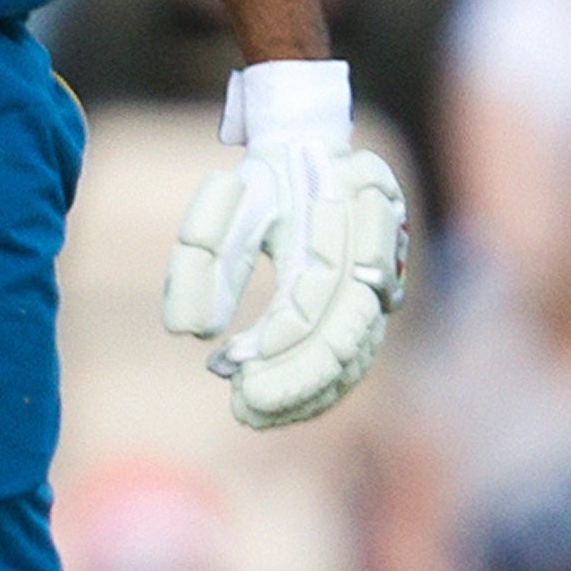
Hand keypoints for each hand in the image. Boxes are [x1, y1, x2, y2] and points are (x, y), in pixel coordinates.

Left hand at [166, 63, 413, 428]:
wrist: (314, 156)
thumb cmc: (264, 181)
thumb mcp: (224, 206)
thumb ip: (202, 258)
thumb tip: (188, 331)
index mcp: (340, 228)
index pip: (315, 302)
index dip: (280, 342)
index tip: (234, 369)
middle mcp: (372, 261)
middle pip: (344, 337)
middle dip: (296, 380)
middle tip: (245, 407)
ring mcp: (382, 286)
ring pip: (355, 355)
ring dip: (308, 392)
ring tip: (254, 415)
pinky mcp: (373, 308)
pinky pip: (355, 356)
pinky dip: (321, 386)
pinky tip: (280, 408)